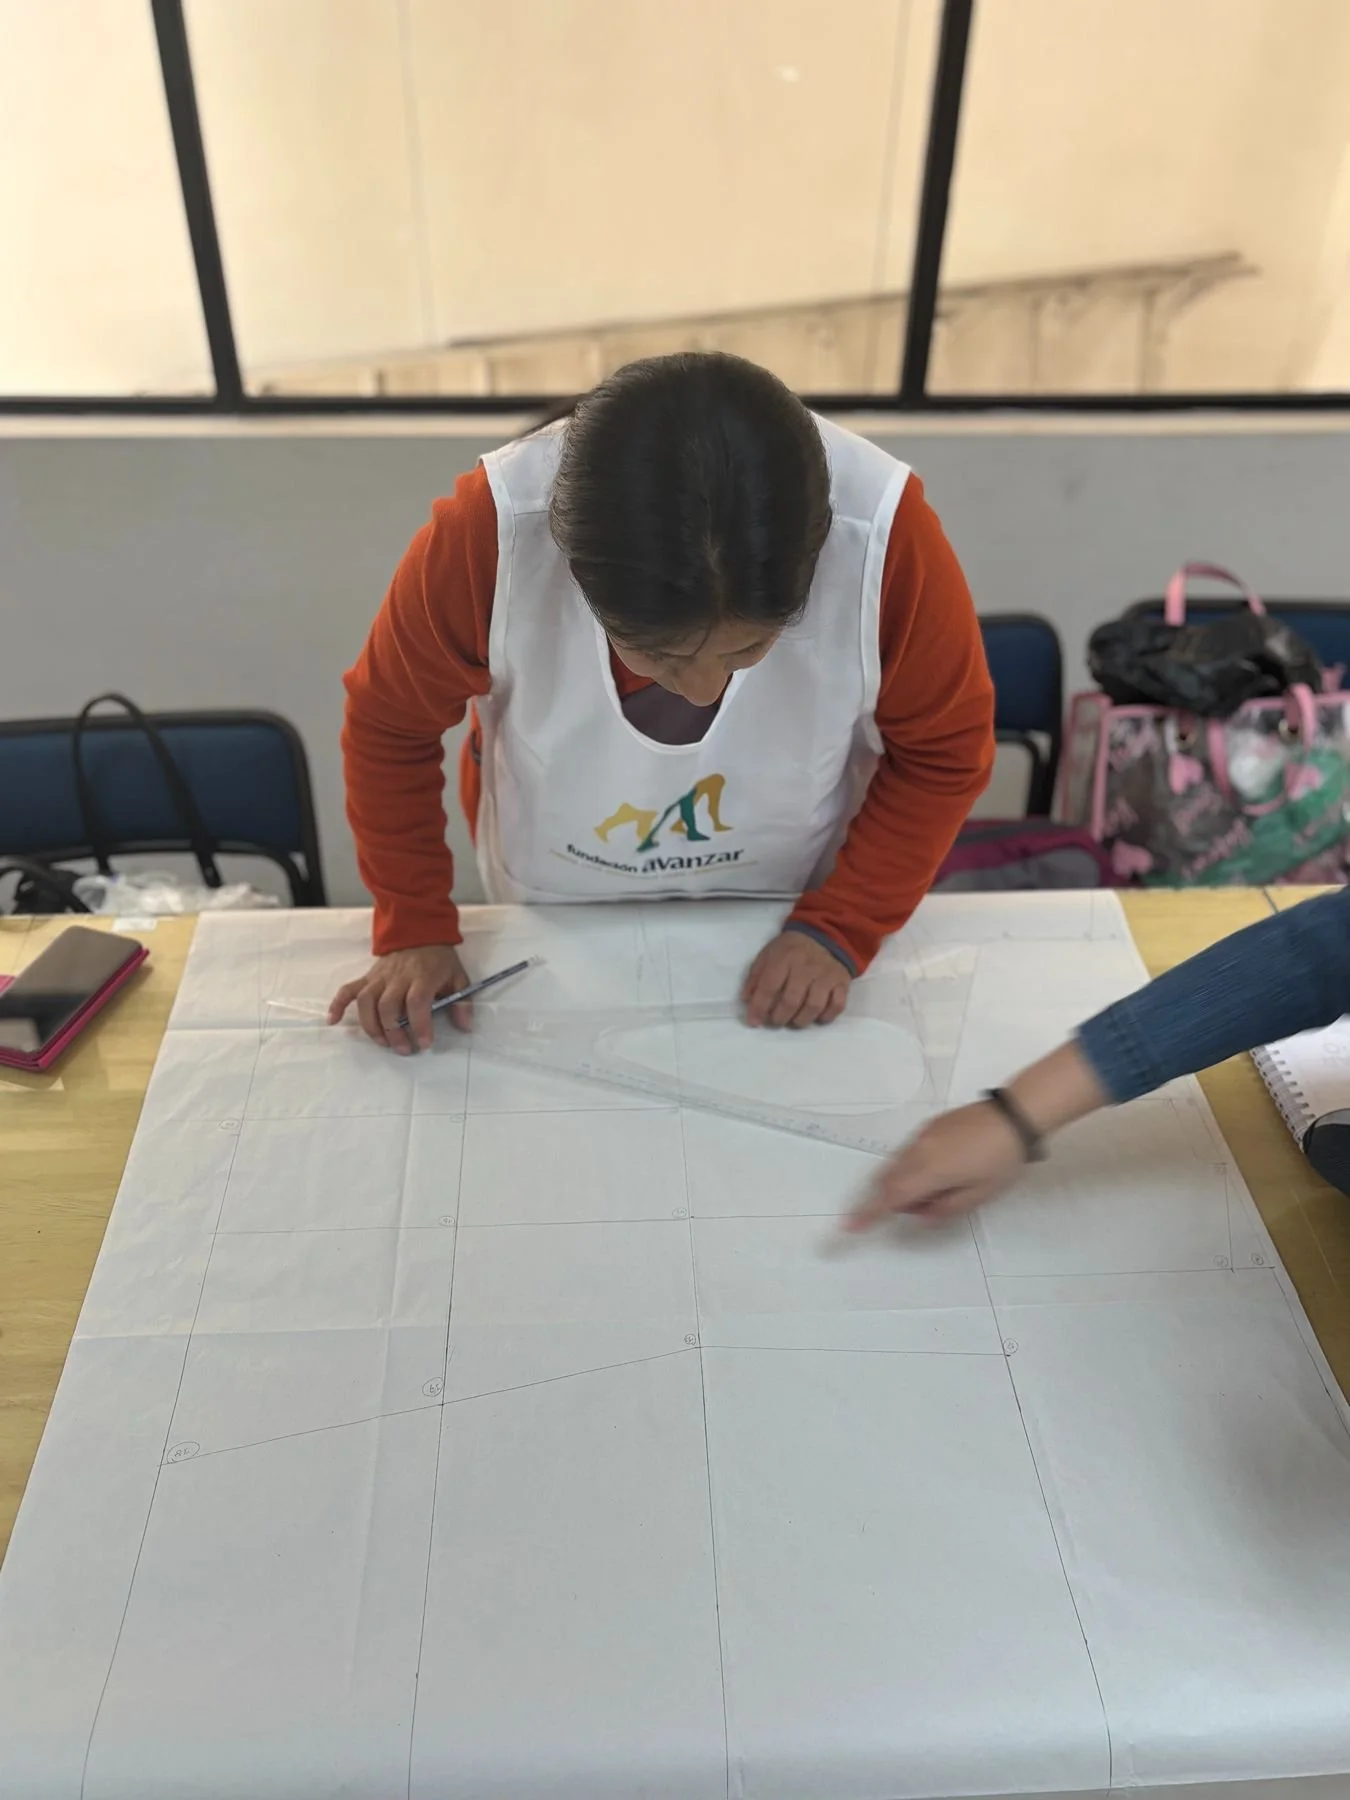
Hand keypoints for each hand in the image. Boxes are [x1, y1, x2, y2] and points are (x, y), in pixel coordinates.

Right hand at [328, 944, 470, 1052]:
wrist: (419, 930)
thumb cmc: (439, 959)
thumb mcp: (458, 977)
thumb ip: (462, 1002)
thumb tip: (466, 1027)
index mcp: (422, 976)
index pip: (416, 1002)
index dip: (419, 1025)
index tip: (424, 1043)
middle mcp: (398, 977)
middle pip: (388, 1006)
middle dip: (394, 1032)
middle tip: (404, 1049)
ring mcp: (379, 977)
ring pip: (367, 1002)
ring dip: (371, 1026)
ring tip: (382, 1043)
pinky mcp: (367, 977)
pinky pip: (348, 989)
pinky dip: (338, 1004)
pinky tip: (333, 1021)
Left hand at [742, 930, 849, 1027]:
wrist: (826, 935)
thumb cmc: (791, 948)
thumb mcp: (769, 953)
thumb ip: (756, 975)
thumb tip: (747, 999)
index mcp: (785, 958)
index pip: (769, 986)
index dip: (759, 1007)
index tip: (753, 1022)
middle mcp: (806, 967)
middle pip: (792, 1000)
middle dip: (780, 1017)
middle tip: (775, 1021)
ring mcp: (827, 975)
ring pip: (814, 1006)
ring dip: (801, 1020)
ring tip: (794, 1021)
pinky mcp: (842, 982)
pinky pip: (837, 1005)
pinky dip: (826, 1016)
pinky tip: (817, 1017)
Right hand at [844, 1102, 1027, 1229]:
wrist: (1014, 1116)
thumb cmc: (1001, 1160)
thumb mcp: (979, 1194)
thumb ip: (946, 1209)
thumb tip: (921, 1214)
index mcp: (929, 1171)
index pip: (891, 1197)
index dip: (869, 1213)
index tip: (851, 1226)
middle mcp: (918, 1151)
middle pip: (888, 1180)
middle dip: (895, 1199)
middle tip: (928, 1206)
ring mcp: (922, 1136)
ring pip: (898, 1165)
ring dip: (906, 1182)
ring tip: (943, 1186)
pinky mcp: (929, 1126)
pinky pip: (909, 1152)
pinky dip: (913, 1167)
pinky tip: (944, 1168)